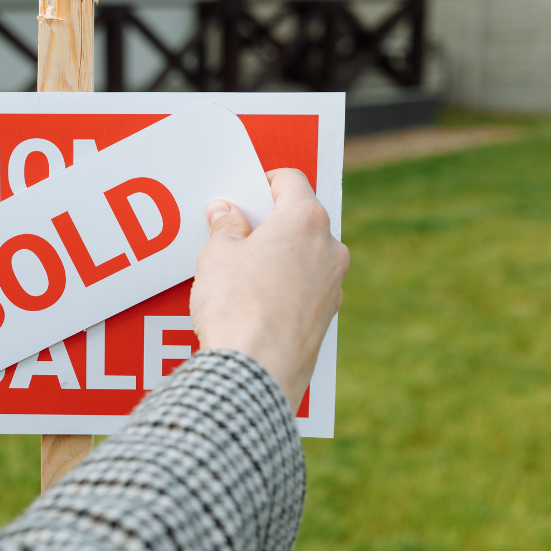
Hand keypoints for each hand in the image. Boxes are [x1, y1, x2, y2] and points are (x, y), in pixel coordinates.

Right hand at [190, 169, 349, 408]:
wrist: (255, 369)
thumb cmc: (236, 306)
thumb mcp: (217, 256)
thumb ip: (225, 227)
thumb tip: (226, 214)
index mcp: (305, 220)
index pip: (291, 181)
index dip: (263, 182)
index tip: (244, 193)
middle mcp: (329, 248)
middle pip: (301, 220)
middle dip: (270, 223)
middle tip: (235, 233)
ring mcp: (333, 286)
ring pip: (306, 257)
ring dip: (279, 257)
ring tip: (240, 274)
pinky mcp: (326, 319)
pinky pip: (305, 289)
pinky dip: (285, 288)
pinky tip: (254, 303)